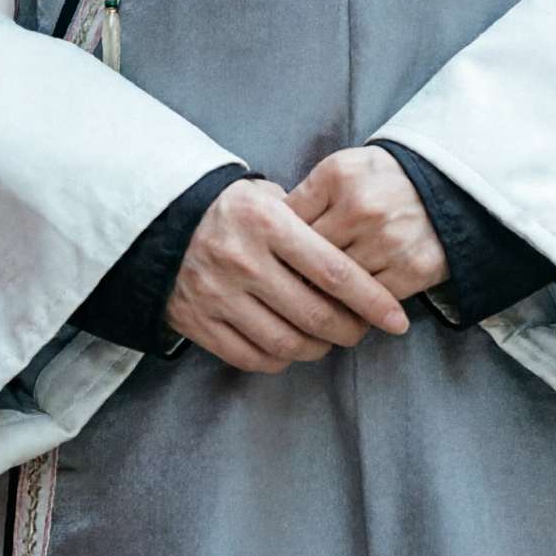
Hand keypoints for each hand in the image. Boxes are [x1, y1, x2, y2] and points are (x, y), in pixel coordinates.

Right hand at [167, 177, 409, 373]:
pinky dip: (281, 359)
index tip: (397, 319)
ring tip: (328, 338)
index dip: (373, 301)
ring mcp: (217, 294)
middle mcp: (241, 260)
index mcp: (266, 222)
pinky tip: (292, 346)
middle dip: (350, 330)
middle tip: (362, 330)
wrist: (158, 223)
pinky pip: (251, 357)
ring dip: (318, 348)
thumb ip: (309, 221)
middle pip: (315, 314)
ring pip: (286, 342)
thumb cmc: (229, 210)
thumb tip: (357, 256)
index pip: (334, 271)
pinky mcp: (198, 322)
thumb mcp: (266, 196)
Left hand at [287, 147, 450, 303]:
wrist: (447, 189)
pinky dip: (357, 306)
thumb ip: (306, 198)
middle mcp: (364, 206)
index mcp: (338, 176)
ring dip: (325, 295)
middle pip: (309, 257)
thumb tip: (267, 241)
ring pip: (337, 284)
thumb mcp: (341, 171)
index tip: (272, 260)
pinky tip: (350, 304)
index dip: (277, 245)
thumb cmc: (382, 182)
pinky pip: (369, 300)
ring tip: (317, 298)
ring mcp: (389, 239)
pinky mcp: (413, 269)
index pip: (288, 222)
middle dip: (296, 274)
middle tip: (287, 287)